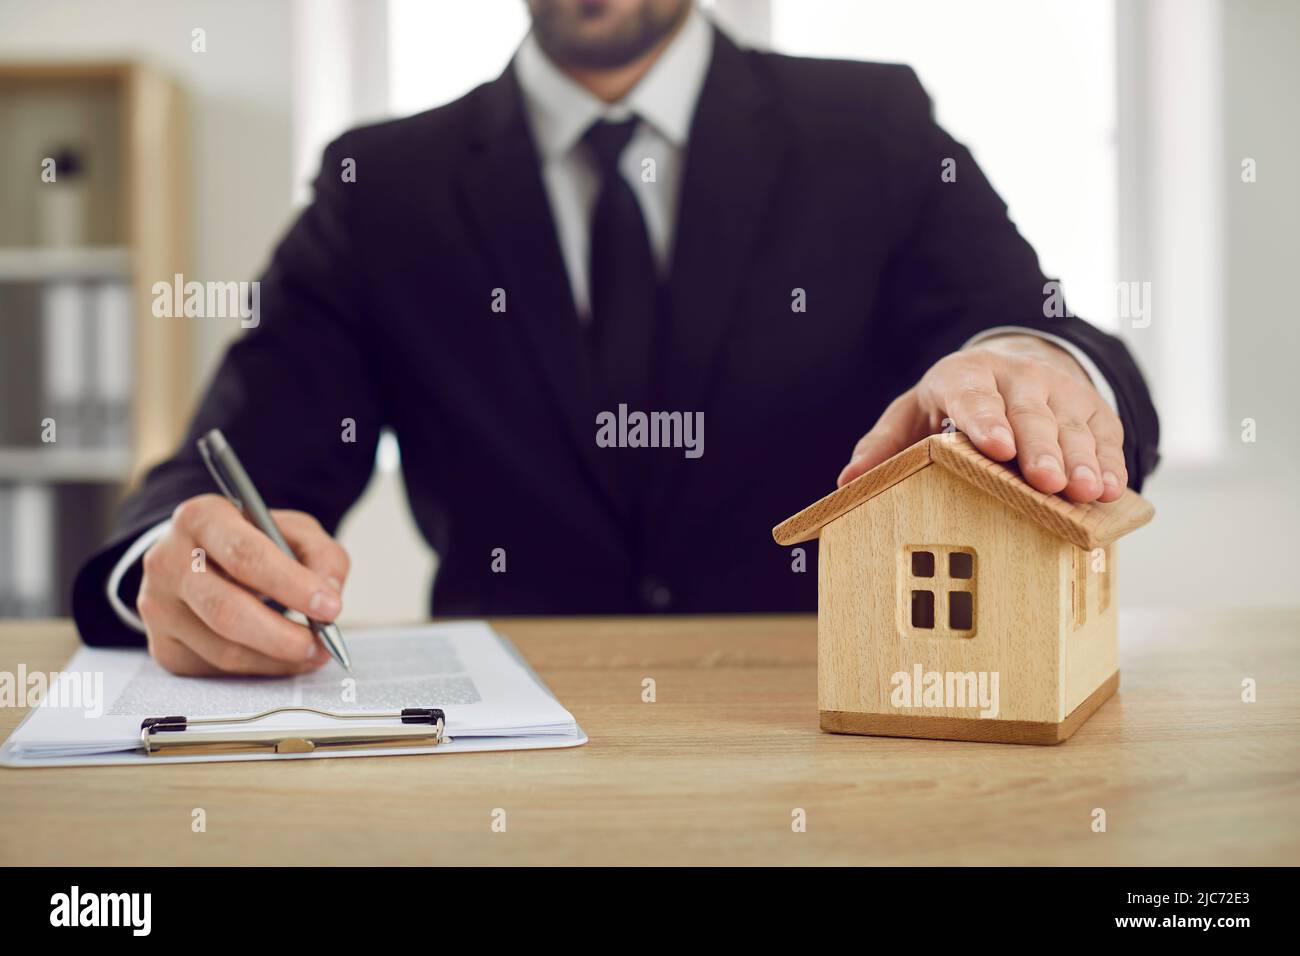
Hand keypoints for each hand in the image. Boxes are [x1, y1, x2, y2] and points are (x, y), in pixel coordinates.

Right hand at [138, 495, 349, 675]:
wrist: (200, 558)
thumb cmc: (252, 542)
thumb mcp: (291, 530)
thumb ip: (321, 554)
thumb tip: (330, 594)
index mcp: (201, 518)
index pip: (246, 555)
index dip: (292, 585)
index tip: (330, 607)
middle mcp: (168, 561)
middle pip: (226, 610)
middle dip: (283, 635)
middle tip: (321, 644)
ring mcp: (158, 607)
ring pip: (222, 649)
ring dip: (277, 659)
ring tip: (312, 653)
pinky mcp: (162, 645)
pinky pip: (215, 669)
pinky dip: (258, 669)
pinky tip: (280, 658)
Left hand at [837, 334, 1127, 502]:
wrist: (1009, 369)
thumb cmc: (950, 403)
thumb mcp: (911, 415)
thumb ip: (883, 445)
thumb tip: (848, 481)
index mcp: (964, 376)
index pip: (974, 396)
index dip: (986, 421)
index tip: (997, 448)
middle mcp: (1016, 378)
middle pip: (1029, 414)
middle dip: (1040, 449)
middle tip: (1048, 482)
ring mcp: (1058, 391)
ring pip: (1071, 426)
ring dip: (1081, 460)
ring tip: (1086, 492)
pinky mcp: (1091, 408)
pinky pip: (1104, 434)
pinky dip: (1109, 462)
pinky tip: (1110, 488)